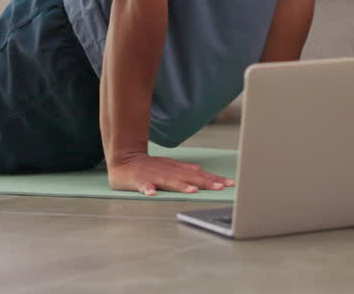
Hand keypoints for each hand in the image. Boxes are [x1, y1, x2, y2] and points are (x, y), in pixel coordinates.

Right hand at [107, 153, 235, 195]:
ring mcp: (153, 176)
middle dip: (205, 183)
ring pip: (169, 181)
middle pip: (188, 178)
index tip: (229, 184)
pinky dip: (147, 189)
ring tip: (193, 191)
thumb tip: (201, 170)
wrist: (123, 159)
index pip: (198, 175)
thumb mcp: (169, 166)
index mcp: (175, 169)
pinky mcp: (138, 181)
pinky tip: (152, 193)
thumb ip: (184, 169)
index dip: (214, 179)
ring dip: (181, 186)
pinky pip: (143, 186)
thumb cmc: (148, 166)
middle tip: (220, 188)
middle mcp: (167, 171)